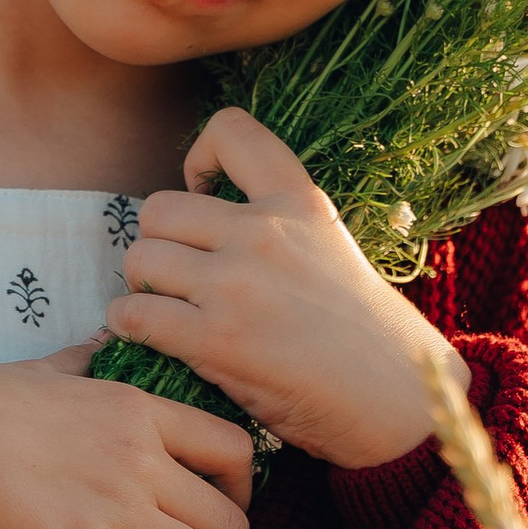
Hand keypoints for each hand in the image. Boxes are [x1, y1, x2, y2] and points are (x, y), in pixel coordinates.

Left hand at [105, 106, 458, 470]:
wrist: (396, 398)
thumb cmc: (365, 331)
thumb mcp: (331, 246)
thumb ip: (277, 224)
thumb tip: (206, 222)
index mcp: (298, 201)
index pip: (230, 130)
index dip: (199, 158)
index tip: (205, 195)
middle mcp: (264, 233)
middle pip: (158, 208)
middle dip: (158, 241)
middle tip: (177, 273)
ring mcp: (236, 285)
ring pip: (139, 258)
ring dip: (141, 284)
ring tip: (165, 306)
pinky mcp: (215, 340)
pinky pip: (134, 314)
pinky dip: (130, 324)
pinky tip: (152, 335)